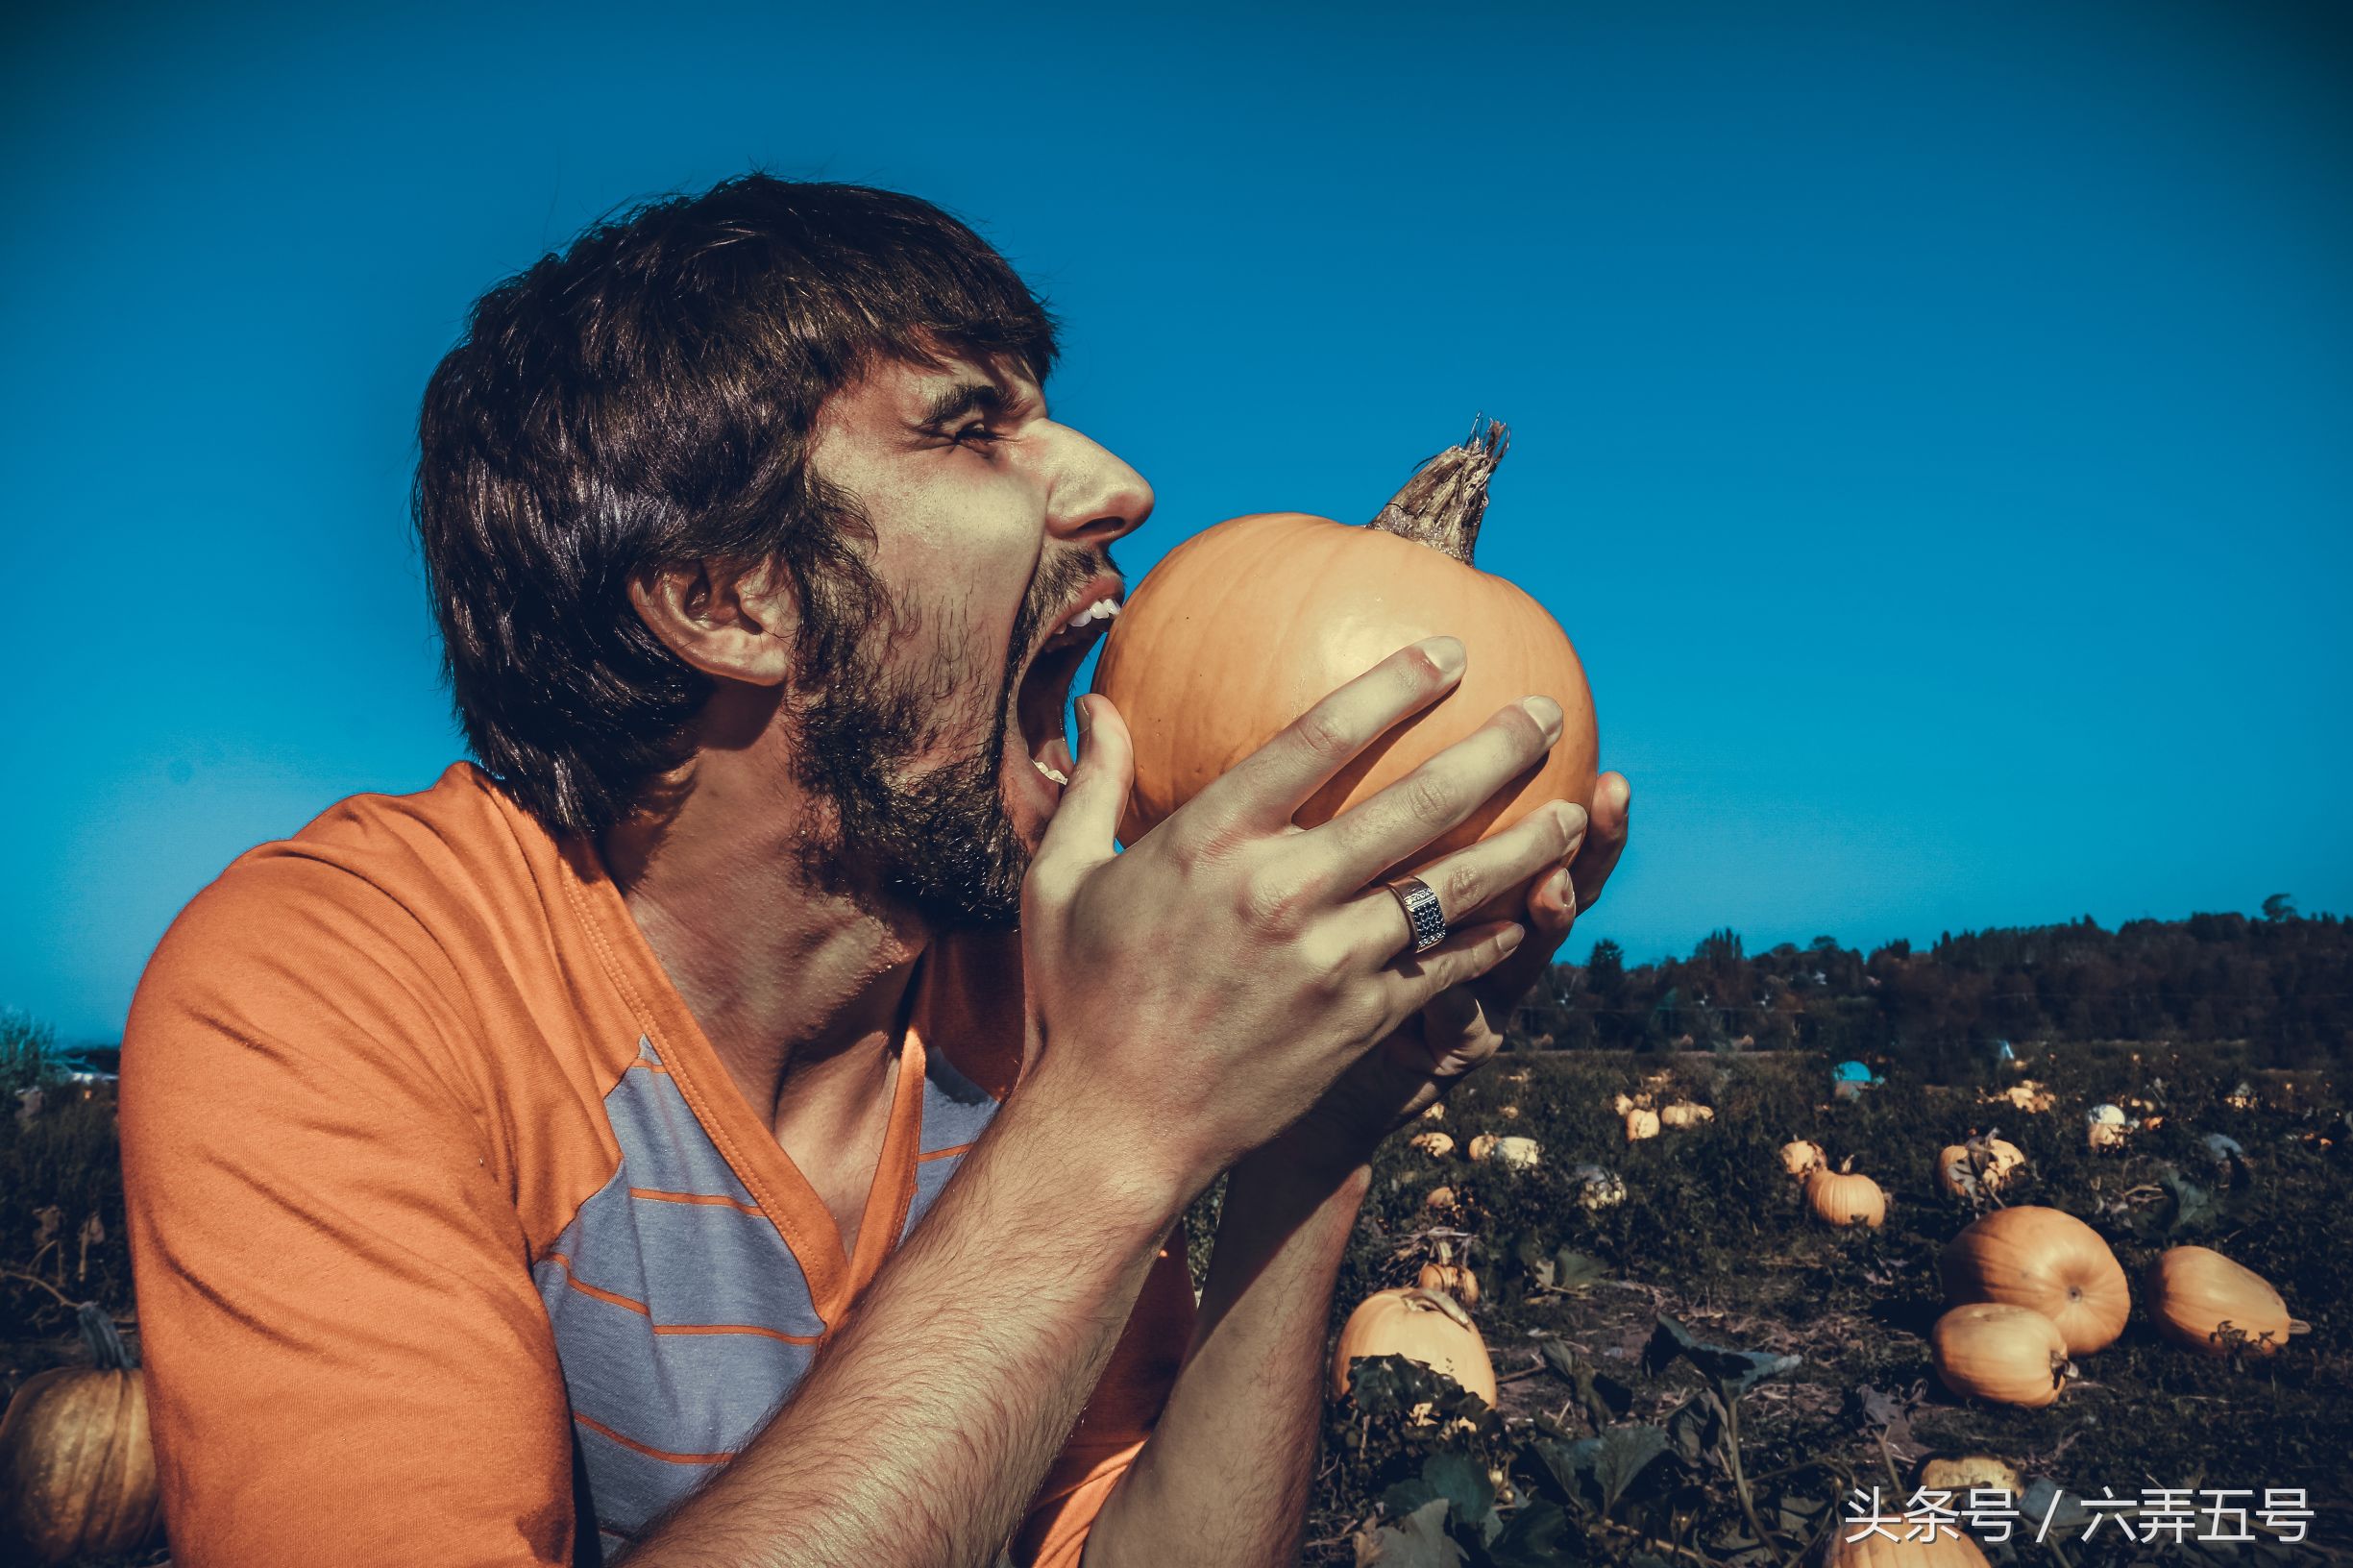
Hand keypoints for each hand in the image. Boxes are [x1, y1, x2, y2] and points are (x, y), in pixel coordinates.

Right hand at [1014, 638, 1582, 1201]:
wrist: (1112, 1129)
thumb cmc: (1076, 1002)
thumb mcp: (1061, 881)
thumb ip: (1091, 787)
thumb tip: (1099, 707)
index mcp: (1209, 843)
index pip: (1318, 739)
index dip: (1390, 688)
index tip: (1445, 654)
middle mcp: (1279, 893)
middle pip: (1414, 804)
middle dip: (1493, 752)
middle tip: (1543, 715)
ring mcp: (1326, 961)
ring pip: (1450, 888)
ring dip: (1523, 845)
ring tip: (1575, 812)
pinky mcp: (1355, 1021)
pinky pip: (1444, 967)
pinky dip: (1493, 936)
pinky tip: (1528, 913)